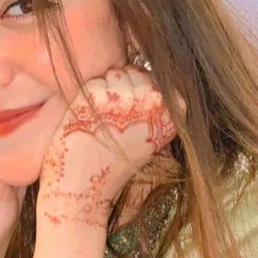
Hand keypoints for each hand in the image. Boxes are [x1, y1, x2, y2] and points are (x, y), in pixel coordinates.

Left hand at [38, 65, 183, 227]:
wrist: (83, 188)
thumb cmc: (113, 162)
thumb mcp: (147, 135)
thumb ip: (154, 105)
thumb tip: (147, 70)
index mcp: (174, 112)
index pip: (156, 80)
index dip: (138, 96)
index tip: (130, 122)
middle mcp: (155, 101)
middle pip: (136, 72)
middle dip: (122, 91)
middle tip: (114, 125)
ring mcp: (127, 97)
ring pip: (115, 74)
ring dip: (104, 93)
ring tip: (102, 124)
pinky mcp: (98, 95)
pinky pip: (94, 80)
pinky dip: (87, 97)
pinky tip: (89, 122)